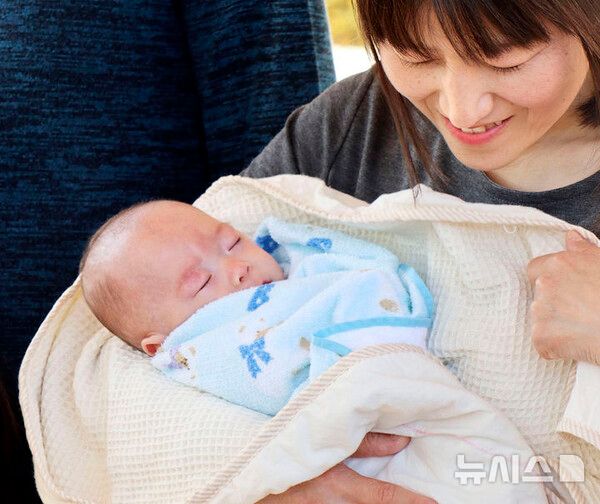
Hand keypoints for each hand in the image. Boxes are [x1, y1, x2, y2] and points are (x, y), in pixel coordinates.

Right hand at [258, 433, 436, 502]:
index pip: (382, 496)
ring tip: (403, 495)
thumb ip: (363, 442)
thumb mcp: (323, 440)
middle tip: (425, 500)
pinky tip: (360, 494)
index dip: (410, 501)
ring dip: (377, 501)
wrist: (248, 470)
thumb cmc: (287, 447)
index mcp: (336, 484)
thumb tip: (400, 442)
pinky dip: (355, 502)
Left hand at [527, 230, 599, 363]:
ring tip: (584, 328)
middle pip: (538, 295)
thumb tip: (570, 236)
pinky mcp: (542, 336)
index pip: (535, 269)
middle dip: (555, 304)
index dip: (549, 280)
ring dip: (556, 326)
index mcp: (559, 263)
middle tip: (581, 312)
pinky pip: (544, 344)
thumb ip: (583, 249)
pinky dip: (557, 349)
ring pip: (540, 319)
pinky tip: (579, 346)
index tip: (565, 289)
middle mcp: (545, 283)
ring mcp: (540, 310)